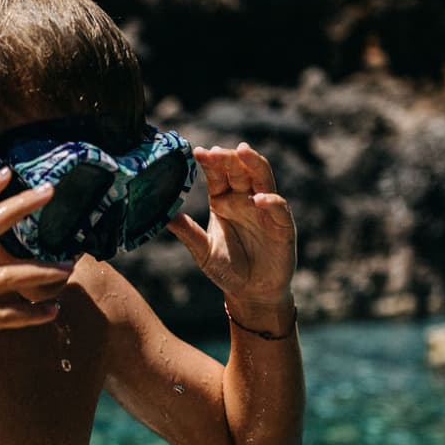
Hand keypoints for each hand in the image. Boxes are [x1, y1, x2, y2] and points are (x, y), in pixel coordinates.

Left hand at [166, 142, 296, 308]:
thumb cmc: (227, 269)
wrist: (252, 293)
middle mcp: (244, 199)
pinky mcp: (282, 226)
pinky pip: (278, 208)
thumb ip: (187, 232)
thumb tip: (163, 216)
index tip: (197, 152)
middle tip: (216, 151)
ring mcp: (265, 210)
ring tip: (243, 152)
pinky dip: (270, 201)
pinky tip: (257, 199)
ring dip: (254, 164)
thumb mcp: (203, 251)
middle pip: (239, 169)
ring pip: (262, 178)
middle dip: (229, 157)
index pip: (217, 174)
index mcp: (223, 201)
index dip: (210, 162)